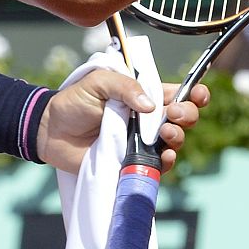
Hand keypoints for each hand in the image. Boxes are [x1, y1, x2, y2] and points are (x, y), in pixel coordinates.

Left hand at [37, 68, 209, 174]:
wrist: (50, 131)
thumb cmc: (74, 102)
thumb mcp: (99, 82)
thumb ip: (125, 87)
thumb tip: (151, 106)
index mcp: (144, 96)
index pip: (178, 93)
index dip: (194, 93)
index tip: (198, 95)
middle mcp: (148, 119)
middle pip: (184, 117)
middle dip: (187, 114)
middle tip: (172, 114)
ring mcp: (142, 142)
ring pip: (175, 141)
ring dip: (177, 136)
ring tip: (164, 133)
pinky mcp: (132, 163)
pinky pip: (158, 166)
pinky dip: (166, 161)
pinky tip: (162, 155)